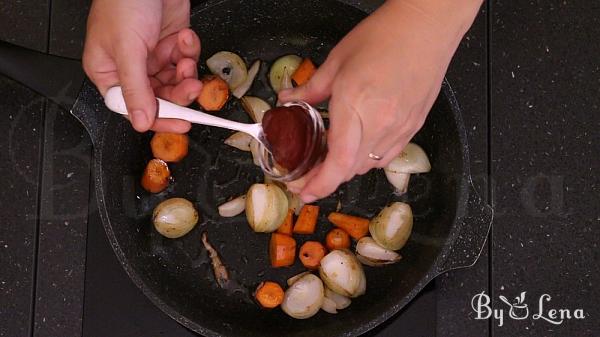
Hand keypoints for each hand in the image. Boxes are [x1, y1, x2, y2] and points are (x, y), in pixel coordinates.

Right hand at [83, 0, 201, 132]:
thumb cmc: (123, 0)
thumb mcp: (127, 49)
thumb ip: (136, 88)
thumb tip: (141, 121)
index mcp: (108, 71)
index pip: (133, 108)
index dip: (158, 118)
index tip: (180, 124)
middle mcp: (131, 67)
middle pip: (160, 97)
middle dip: (178, 93)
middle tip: (191, 87)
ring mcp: (153, 55)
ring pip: (176, 81)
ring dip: (186, 72)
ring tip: (185, 59)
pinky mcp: (171, 44)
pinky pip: (185, 60)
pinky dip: (189, 51)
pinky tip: (184, 37)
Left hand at [281, 0, 480, 201]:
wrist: (427, 27)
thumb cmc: (384, 36)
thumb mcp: (337, 61)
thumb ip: (311, 88)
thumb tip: (289, 100)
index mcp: (355, 106)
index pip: (337, 161)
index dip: (319, 184)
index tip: (303, 192)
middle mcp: (381, 124)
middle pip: (350, 169)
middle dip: (326, 178)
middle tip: (308, 174)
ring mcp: (400, 128)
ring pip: (368, 165)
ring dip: (346, 168)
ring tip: (330, 158)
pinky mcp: (413, 126)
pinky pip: (387, 155)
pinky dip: (367, 158)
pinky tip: (358, 148)